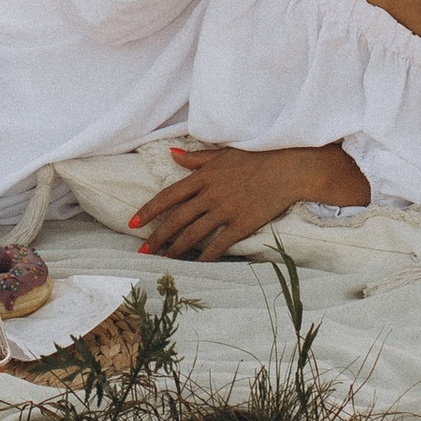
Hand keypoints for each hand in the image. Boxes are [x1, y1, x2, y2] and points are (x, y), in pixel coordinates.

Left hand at [129, 141, 366, 260]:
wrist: (289, 168)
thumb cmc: (256, 158)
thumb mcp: (223, 153)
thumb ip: (195, 158)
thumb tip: (171, 154)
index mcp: (203, 176)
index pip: (168, 195)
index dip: (148, 210)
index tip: (132, 223)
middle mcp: (210, 193)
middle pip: (176, 219)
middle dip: (157, 237)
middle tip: (143, 252)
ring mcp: (225, 210)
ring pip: (193, 234)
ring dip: (175, 250)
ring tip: (162, 262)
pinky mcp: (241, 224)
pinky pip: (218, 244)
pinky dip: (204, 257)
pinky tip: (194, 266)